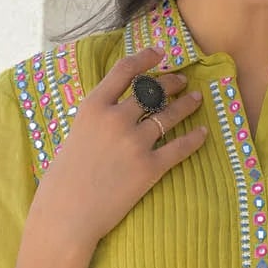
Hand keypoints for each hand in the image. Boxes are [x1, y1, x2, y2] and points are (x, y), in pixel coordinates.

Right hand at [32, 44, 207, 249]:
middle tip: (182, 82)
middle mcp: (116, 119)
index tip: (159, 53)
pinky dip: (194, 139)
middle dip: (171, 83)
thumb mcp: (76, 135)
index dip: (145, 58)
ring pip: (168, 116)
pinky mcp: (149, 168)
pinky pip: (179, 148)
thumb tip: (117, 109)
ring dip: (186, 105)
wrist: (67, 214)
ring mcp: (134, 143)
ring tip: (197, 100)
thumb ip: (97, 119)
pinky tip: (202, 133)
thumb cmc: (64, 180)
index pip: (125, 71)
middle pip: (151, 91)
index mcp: (93, 107)